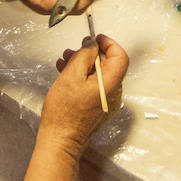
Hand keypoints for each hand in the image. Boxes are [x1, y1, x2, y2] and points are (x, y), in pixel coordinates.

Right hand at [40, 34, 129, 152]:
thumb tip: (92, 44)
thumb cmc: (64, 112)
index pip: (120, 56)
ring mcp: (107, 102)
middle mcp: (113, 94)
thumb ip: (84, 56)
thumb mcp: (71, 76)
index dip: (108, 43)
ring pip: (98, 75)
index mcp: (111, 84)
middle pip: (108, 65)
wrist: (60, 142)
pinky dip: (82, 77)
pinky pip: (94, 86)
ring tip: (64, 61)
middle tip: (73, 49)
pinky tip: (65, 74)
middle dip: (90, 54)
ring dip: (82, 65)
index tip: (94, 38)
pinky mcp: (98, 108)